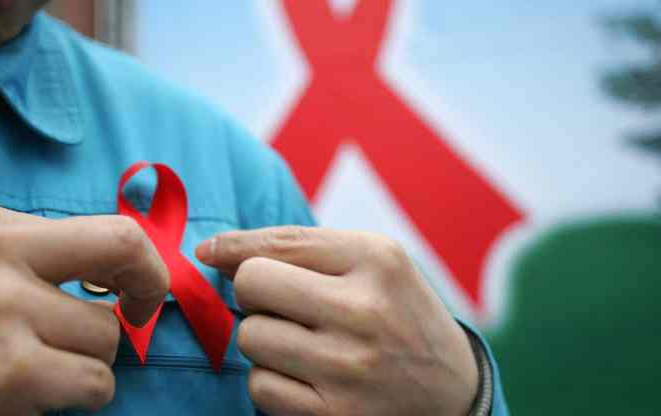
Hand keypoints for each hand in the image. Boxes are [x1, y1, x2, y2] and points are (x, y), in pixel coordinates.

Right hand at [0, 198, 168, 415]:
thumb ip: (31, 258)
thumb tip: (119, 271)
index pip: (99, 226)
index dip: (133, 261)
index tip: (129, 289)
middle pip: (122, 246)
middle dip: (151, 283)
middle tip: (140, 313)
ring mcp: (1, 308)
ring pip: (107, 334)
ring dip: (87, 361)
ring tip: (36, 368)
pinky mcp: (11, 368)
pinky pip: (96, 382)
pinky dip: (80, 396)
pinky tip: (32, 395)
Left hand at [196, 226, 477, 415]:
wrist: (453, 390)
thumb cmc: (399, 313)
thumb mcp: (373, 262)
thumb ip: (300, 248)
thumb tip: (213, 253)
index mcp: (376, 259)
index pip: (276, 243)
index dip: (233, 248)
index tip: (210, 253)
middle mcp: (364, 310)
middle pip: (251, 285)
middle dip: (254, 293)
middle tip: (281, 304)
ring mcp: (349, 366)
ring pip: (250, 337)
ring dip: (264, 338)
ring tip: (303, 342)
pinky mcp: (335, 414)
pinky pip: (259, 386)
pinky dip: (271, 379)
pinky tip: (306, 376)